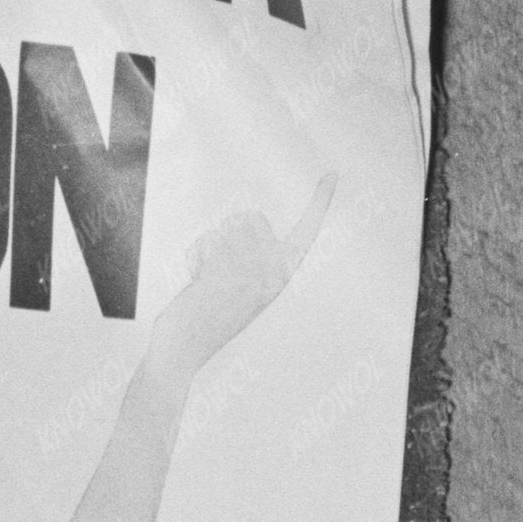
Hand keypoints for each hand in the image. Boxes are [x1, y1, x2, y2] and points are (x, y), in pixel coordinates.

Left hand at [134, 163, 335, 395]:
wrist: (189, 346)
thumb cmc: (214, 320)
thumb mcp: (244, 292)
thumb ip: (253, 263)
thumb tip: (251, 228)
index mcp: (282, 275)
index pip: (306, 232)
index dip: (320, 202)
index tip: (332, 174)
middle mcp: (271, 268)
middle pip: (251, 219)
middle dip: (231, 235)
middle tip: (223, 274)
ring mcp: (249, 265)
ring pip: (225, 228)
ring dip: (210, 248)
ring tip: (208, 281)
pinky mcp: (222, 260)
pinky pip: (206, 241)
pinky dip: (195, 258)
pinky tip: (196, 284)